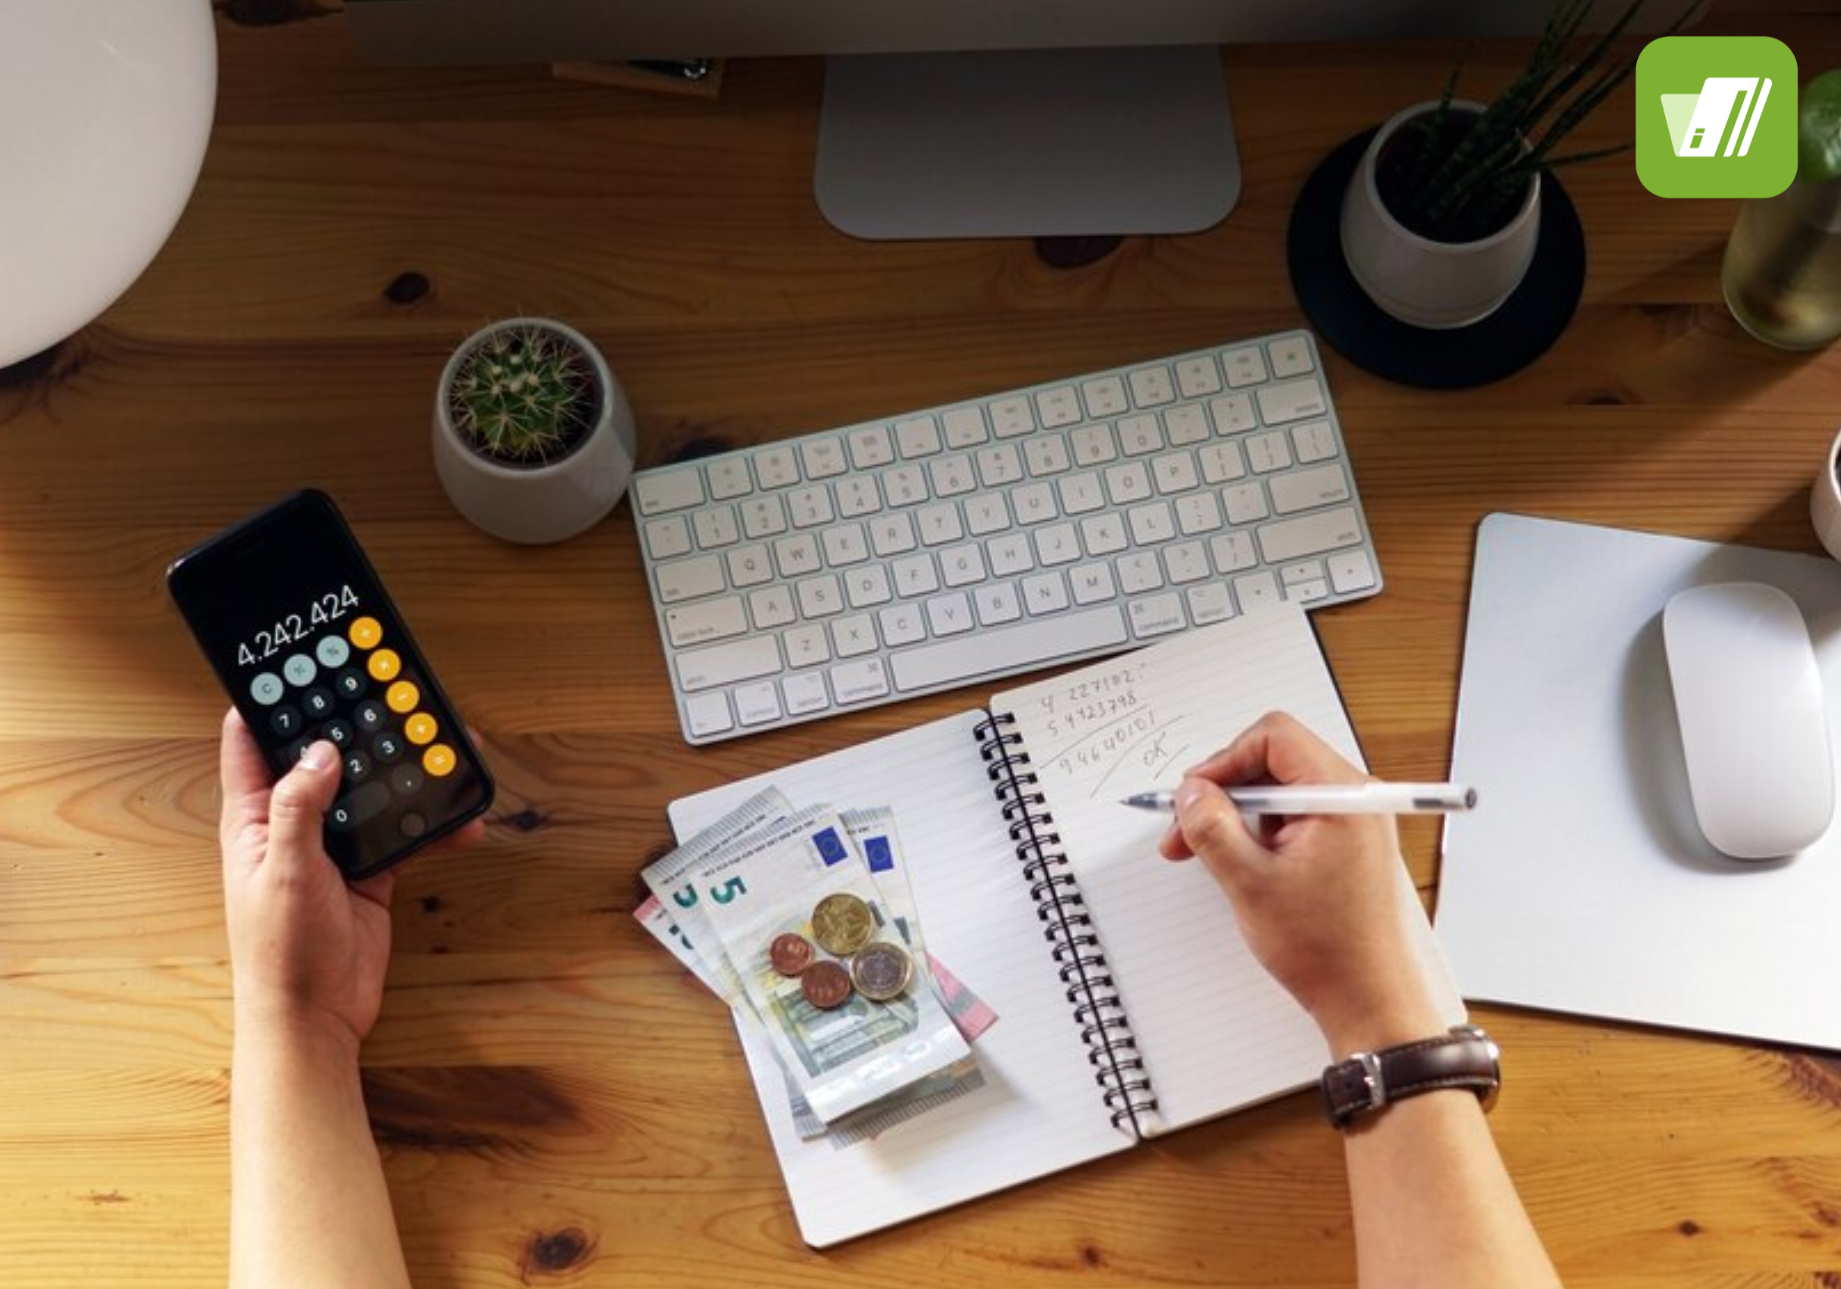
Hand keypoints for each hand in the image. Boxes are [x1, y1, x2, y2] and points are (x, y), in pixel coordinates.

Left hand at [217, 709, 482, 1049]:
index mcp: (253, 817)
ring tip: (438, 748)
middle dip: (355, 724)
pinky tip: (461, 820)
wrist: (315, 1018)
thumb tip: (321, 750)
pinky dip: (434, 824)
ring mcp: (333, 846)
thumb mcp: (286, 870)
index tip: (300, 662)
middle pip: (324, 756)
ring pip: (371, 789)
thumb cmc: (281, 954)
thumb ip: (300, 806)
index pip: (250, 741)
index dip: (269, 699)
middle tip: (389, 692)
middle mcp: (292, 823)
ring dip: (404, 771)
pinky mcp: (369, 870)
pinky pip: (404, 832)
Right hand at [1158, 711, 1443, 1054]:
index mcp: (1342, 797)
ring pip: (1279, 791)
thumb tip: (1190, 793)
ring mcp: (1352, 822)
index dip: (1224, 760)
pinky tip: (1236, 862)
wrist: (1369, 1000)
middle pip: (1274, 760)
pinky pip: (1293, 817)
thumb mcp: (1250, 883)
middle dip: (1223, 790)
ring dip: (1237, 815)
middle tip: (1185, 829)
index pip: (1274, 738)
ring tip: (1207, 853)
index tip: (1194, 796)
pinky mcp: (1345, 844)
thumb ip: (1212, 828)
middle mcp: (1354, 800)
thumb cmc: (1328, 950)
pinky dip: (1258, 832)